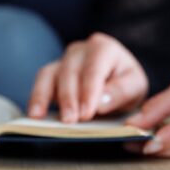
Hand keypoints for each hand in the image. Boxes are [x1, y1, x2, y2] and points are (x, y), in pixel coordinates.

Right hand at [28, 32, 147, 122]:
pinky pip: (40, 81)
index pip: (94, 68)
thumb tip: (100, 103)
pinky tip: (33, 113)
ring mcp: (63, 59)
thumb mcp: (136, 87)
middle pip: (70, 71)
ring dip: (44, 96)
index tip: (87, 113)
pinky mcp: (52, 72)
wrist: (117, 83)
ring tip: (39, 116)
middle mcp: (81, 49)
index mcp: (104, 48)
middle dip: (68, 98)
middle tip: (69, 121)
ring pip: (49, 73)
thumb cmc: (126, 84)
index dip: (89, 91)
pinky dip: (35, 97)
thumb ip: (121, 92)